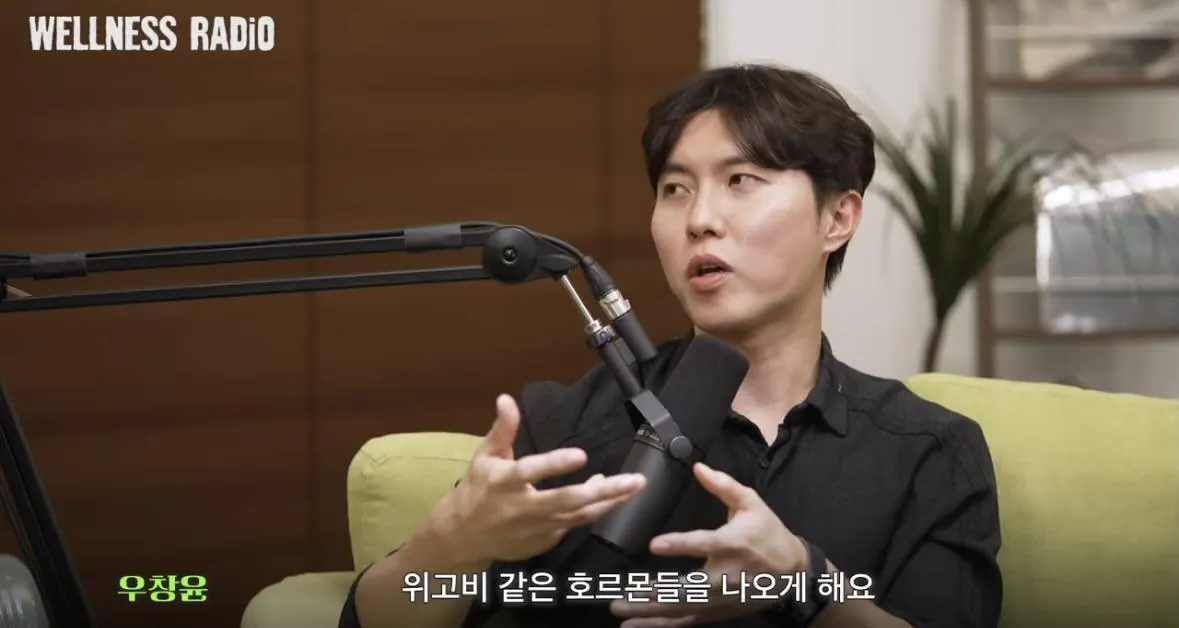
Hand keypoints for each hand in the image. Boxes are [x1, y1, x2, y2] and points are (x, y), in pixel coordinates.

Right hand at [431, 394, 645, 563]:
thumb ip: (503, 429)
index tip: (582, 455)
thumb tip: (506, 399)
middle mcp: (524, 507)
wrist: (463, 538)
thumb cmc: (477, 491)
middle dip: (604, 491)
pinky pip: (575, 524)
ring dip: (610, 501)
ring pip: (580, 516)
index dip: (556, 464)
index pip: (532, 472)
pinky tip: (613, 497)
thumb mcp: (485, 457)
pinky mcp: (545, 540)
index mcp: (506, 482)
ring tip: (635, 487)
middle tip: (633, 480)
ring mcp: (537, 528)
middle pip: (568, 500)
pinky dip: (595, 510)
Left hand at [611, 463, 807, 626]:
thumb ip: (723, 485)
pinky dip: (663, 625)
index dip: (679, 545)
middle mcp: (725, 576)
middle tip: (619, 597)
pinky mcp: (719, 612)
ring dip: (650, 613)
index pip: (703, 545)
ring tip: (620, 611)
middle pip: (686, 588)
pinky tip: (638, 625)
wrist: (793, 573)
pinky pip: (688, 621)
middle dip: (651, 594)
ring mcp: (721, 599)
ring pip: (682, 609)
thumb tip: (697, 467)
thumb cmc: (768, 533)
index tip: (654, 545)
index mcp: (733, 544)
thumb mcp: (751, 503)